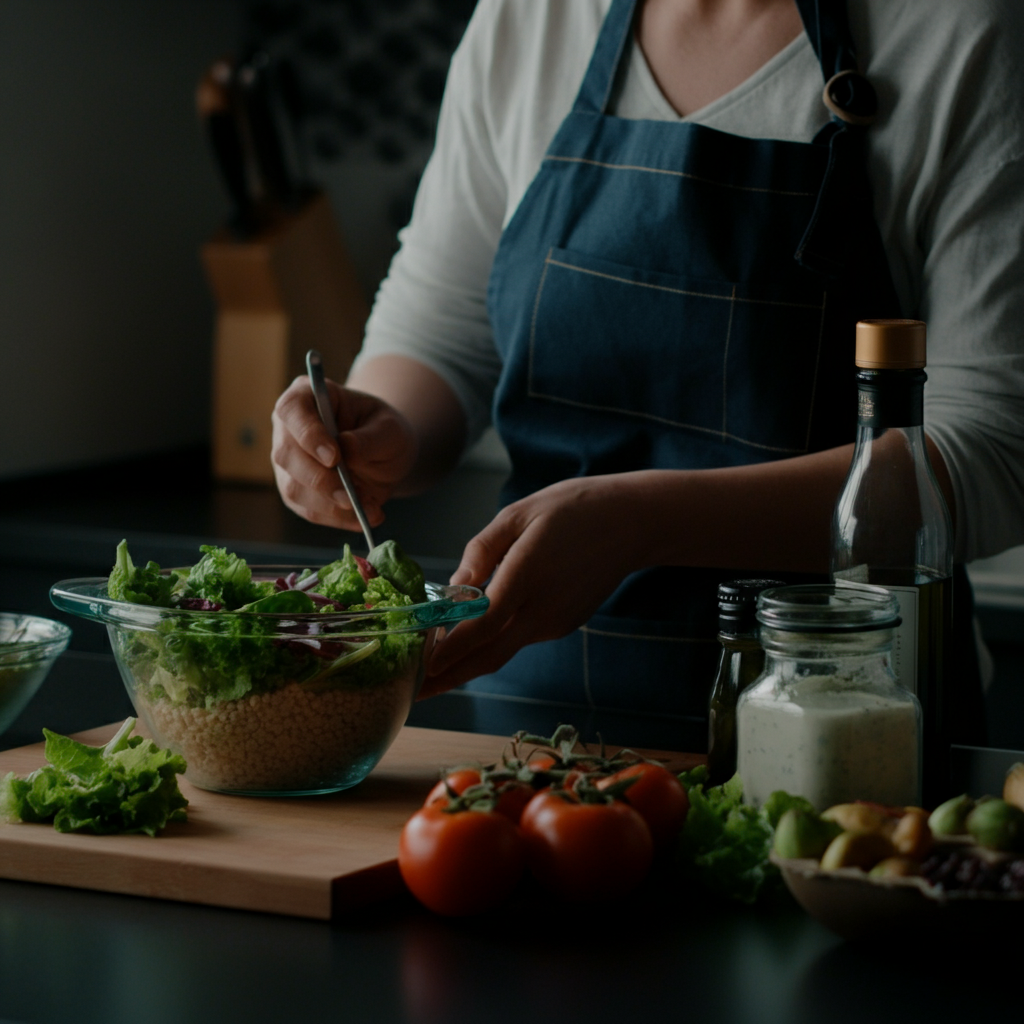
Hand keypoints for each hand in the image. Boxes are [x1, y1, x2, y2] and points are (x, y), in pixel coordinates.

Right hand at [271, 374, 417, 530]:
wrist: (385, 455)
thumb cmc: (384, 431)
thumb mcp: (390, 429)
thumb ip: (370, 438)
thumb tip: (346, 448)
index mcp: (306, 397)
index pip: (292, 410)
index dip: (308, 434)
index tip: (334, 457)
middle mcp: (288, 429)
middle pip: (287, 455)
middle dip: (321, 480)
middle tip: (352, 497)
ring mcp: (289, 463)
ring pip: (294, 488)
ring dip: (332, 505)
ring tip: (370, 508)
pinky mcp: (297, 491)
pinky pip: (309, 511)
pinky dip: (338, 519)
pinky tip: (363, 517)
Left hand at [422, 475, 646, 696]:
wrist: (633, 524)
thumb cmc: (573, 509)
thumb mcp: (519, 514)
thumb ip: (481, 551)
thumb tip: (453, 587)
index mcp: (528, 575)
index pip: (483, 625)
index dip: (452, 649)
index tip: (422, 667)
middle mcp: (543, 609)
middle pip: (489, 654)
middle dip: (450, 677)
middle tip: (415, 692)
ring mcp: (556, 622)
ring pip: (503, 649)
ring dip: (467, 662)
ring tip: (430, 668)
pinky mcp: (563, 624)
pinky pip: (520, 636)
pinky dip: (492, 643)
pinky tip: (470, 638)